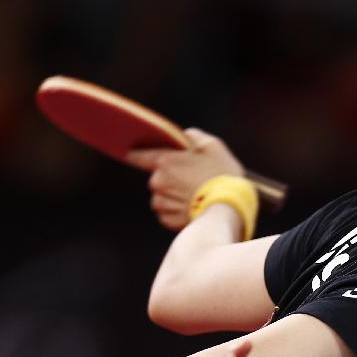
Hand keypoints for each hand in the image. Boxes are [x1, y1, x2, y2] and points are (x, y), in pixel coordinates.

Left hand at [125, 128, 244, 230]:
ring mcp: (163, 202)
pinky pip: (167, 213)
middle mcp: (158, 182)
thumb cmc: (223, 174)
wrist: (231, 207)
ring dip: (173, 196)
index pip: (138, 155)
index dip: (132, 153)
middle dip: (170, 179)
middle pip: (157, 178)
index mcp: (165, 161)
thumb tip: (184, 136)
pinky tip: (193, 209)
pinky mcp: (169, 220)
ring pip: (161, 197)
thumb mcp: (213, 146)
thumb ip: (193, 137)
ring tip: (195, 197)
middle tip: (192, 180)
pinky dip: (177, 211)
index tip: (126, 152)